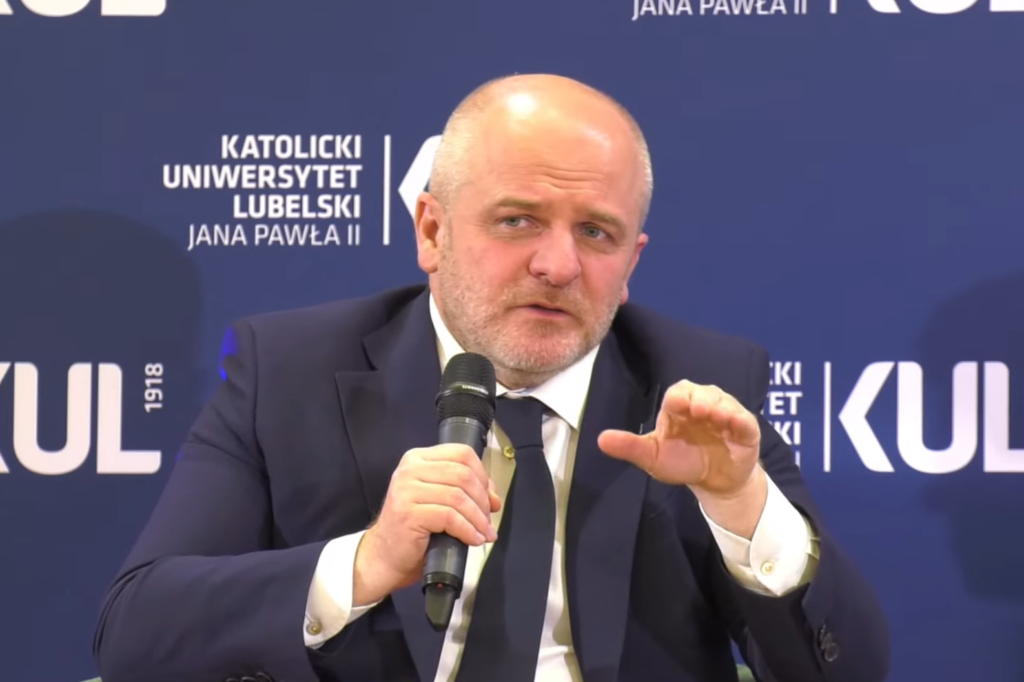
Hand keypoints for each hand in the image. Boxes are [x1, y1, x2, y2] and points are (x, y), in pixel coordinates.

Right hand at [353, 444, 500, 606]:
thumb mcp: (440, 500)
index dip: (482, 475)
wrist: (385, 555)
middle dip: (482, 500)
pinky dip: (467, 530)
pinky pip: (449, 517)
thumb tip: (494, 497)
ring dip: (478, 518)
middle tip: (487, 520)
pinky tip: (473, 539)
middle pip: (463, 474)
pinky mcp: (408, 512)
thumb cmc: (414, 527)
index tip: (490, 498)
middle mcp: (410, 468)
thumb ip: (465, 490)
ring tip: (484, 533)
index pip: (462, 453)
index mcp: (418, 458)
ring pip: (458, 496)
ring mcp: (406, 489)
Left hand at [598, 380, 766, 536]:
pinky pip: (745, 420)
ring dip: (721, 407)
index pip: (678, 393)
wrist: (714, 483)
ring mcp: (726, 415)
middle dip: (701, 398)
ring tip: (715, 415)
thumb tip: (600, 440)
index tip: (678, 405)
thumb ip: (630, 447)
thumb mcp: (653, 457)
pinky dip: (740, 420)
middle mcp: (703, 405)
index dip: (679, 397)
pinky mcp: (745, 429)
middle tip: (698, 409)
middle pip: (703, 392)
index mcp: (679, 408)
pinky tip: (734, 423)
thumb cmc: (682, 462)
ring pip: (724, 402)